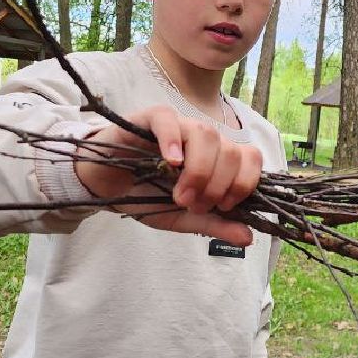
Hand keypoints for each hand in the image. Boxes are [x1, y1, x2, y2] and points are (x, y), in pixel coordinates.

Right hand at [73, 105, 262, 245]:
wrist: (107, 189)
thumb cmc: (147, 196)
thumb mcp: (182, 218)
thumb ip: (215, 224)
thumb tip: (248, 237)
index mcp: (216, 158)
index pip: (250, 158)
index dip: (244, 183)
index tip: (223, 206)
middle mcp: (202, 139)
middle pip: (230, 150)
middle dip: (217, 185)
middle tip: (193, 205)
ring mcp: (178, 126)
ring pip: (205, 134)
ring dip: (198, 171)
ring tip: (179, 195)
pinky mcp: (149, 120)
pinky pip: (168, 120)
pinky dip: (173, 140)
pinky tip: (170, 162)